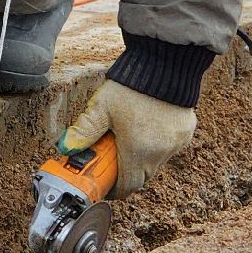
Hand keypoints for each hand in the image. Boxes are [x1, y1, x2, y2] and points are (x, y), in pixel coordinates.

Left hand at [58, 80, 196, 199]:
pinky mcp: (186, 132)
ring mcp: (176, 144)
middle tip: (114, 157)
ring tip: (130, 137)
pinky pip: (170, 148)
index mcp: (138, 152)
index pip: (127, 187)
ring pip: (157, 163)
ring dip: (143, 158)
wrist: (165, 63)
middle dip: (127, 172)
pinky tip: (149, 127)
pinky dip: (159, 144)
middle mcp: (160, 153)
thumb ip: (84, 130)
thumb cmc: (132, 86)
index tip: (106, 181)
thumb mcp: (101, 107)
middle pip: (142, 177)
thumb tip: (66, 147)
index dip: (114, 189)